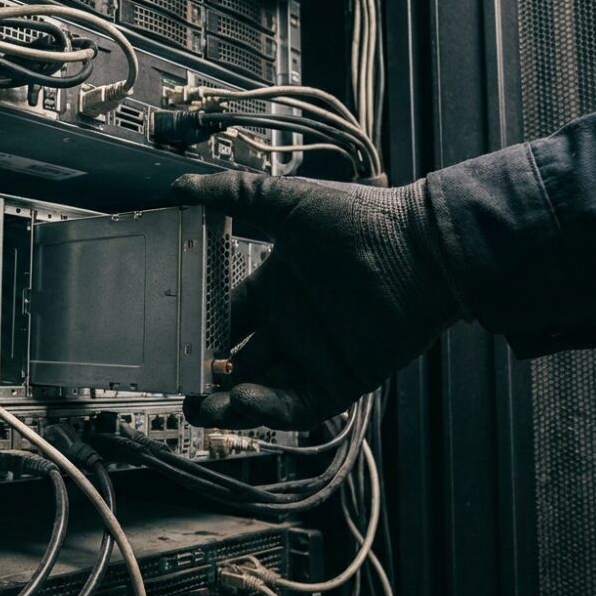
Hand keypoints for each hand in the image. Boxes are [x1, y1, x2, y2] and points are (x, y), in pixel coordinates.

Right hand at [173, 172, 460, 430]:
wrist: (425, 250)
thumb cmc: (363, 220)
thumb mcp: (288, 203)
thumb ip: (235, 196)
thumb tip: (182, 186)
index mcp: (275, 287)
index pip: (226, 317)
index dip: (198, 332)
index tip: (171, 341)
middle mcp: (292, 324)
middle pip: (238, 362)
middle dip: (208, 379)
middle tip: (183, 389)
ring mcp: (316, 354)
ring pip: (262, 390)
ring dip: (232, 402)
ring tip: (205, 407)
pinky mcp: (342, 379)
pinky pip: (299, 405)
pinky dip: (271, 409)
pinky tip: (247, 399)